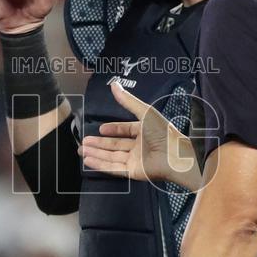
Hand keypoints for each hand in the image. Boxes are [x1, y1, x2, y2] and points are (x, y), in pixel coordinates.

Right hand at [80, 82, 201, 190]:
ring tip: (82, 150)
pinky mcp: (133, 172)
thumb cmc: (162, 132)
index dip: (113, 129)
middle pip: (115, 145)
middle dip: (99, 143)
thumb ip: (127, 101)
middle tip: (84, 142)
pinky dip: (100, 164)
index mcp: (145, 132)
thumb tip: (114, 84)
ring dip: (97, 153)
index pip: (126, 130)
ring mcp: (136, 160)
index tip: (100, 129)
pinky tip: (88, 160)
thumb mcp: (145, 112)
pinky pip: (114, 168)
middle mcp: (140, 146)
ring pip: (112, 156)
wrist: (174, 155)